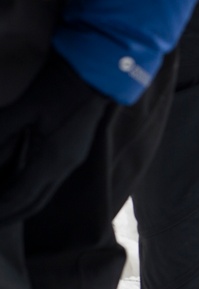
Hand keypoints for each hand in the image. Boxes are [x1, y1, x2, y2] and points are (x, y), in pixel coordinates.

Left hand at [0, 52, 109, 223]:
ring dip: (21, 203)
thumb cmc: (62, 87)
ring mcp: (72, 159)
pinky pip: (49, 182)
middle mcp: (65, 166)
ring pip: (44, 193)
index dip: (1, 208)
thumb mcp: (26, 107)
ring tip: (0, 206)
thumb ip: (2, 132)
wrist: (100, 73)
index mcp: (53, 159)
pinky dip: (30, 190)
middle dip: (10, 215)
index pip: (21, 195)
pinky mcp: (74, 151)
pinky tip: (17, 184)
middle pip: (35, 202)